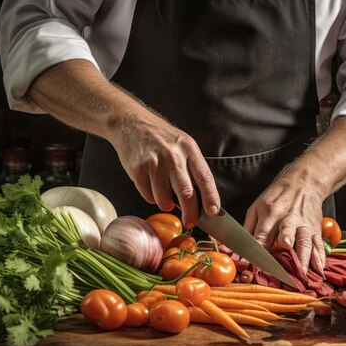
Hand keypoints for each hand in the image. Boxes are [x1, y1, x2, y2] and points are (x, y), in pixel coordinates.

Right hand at [110, 113, 220, 228]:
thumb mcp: (183, 146)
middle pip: (186, 192)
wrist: (132, 123)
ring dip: (166, 204)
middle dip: (191, 213)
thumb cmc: (161, 138)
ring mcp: (154, 163)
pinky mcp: (137, 169)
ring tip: (165, 197)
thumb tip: (203, 199)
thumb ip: (192, 169)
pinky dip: (151, 197)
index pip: (204, 178)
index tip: (213, 212)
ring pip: (164, 199)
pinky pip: (147, 195)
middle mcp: (173, 156)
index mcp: (189, 150)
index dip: (211, 197)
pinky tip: (151, 185)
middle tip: (191, 222)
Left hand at [243, 175, 325, 274]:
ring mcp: (304, 224)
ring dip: (304, 258)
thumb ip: (248, 228)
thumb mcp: (257, 206)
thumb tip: (236, 250)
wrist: (303, 182)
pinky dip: (319, 258)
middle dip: (285, 244)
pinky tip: (319, 269)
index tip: (251, 266)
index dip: (256, 252)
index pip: (262, 235)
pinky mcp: (315, 228)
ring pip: (304, 241)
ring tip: (303, 273)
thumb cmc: (276, 197)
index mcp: (270, 213)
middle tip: (282, 259)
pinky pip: (318, 244)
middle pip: (286, 234)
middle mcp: (288, 219)